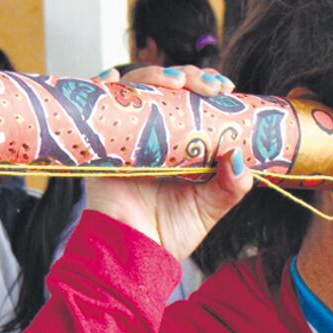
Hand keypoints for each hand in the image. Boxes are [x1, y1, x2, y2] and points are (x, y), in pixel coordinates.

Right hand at [88, 65, 248, 259]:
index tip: (224, 87)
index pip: (192, 100)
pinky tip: (111, 79)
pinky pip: (94, 108)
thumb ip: (232, 184)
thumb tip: (238, 153)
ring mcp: (127, 137)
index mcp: (180, 143)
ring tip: (176, 82)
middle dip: (188, 76)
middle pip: (165, 88)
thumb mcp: (212, 206)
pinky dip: (99, 87)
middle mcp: (153, 134)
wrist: (135, 256)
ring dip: (154, 76)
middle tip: (208, 86)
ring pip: (135, 90)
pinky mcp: (102, 146)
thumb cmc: (170, 233)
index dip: (206, 85)